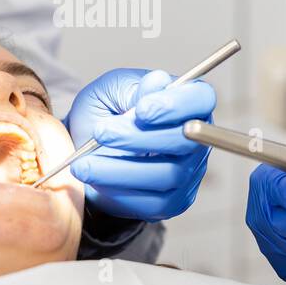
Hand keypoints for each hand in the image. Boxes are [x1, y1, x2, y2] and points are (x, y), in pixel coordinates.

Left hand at [66, 68, 215, 220]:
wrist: (84, 149)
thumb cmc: (104, 113)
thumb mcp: (110, 90)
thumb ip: (134, 86)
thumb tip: (157, 81)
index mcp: (187, 102)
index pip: (201, 98)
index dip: (176, 105)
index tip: (141, 110)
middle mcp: (195, 139)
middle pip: (184, 141)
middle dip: (138, 138)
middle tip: (101, 132)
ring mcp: (188, 173)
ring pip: (167, 175)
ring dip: (121, 169)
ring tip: (84, 163)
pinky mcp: (172, 201)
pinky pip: (152, 202)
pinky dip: (119, 191)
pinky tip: (95, 179)